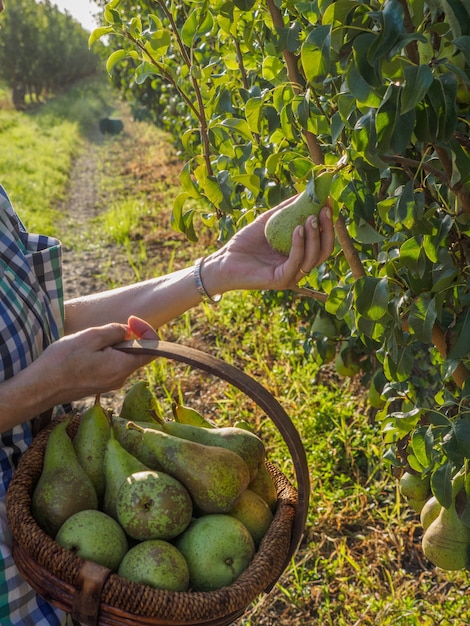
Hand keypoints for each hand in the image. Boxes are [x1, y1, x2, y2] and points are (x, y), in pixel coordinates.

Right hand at [38, 316, 157, 400]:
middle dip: (125, 337)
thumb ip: (115, 331)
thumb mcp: (91, 337)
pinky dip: (103, 355)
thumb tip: (127, 331)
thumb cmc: (63, 362)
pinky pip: (109, 366)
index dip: (146, 331)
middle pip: (135, 353)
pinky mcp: (98, 385)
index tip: (130, 320)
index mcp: (122, 367)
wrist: (40, 388)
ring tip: (89, 342)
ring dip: (111, 346)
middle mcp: (120, 379)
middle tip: (104, 329)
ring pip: (120, 359)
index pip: (152, 350)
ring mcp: (109, 384)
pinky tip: (84, 353)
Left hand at [205, 200, 334, 292]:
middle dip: (327, 229)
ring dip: (315, 236)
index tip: (329, 201)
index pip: (322, 241)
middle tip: (325, 209)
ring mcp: (291, 275)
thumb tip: (306, 192)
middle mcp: (299, 266)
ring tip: (310, 218)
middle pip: (323, 251)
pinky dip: (299, 245)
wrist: (223, 260)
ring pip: (312, 258)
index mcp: (299, 254)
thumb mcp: (269, 221)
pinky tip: (297, 229)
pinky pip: (295, 262)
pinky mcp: (281, 280)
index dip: (328, 222)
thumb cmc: (245, 242)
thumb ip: (287, 210)